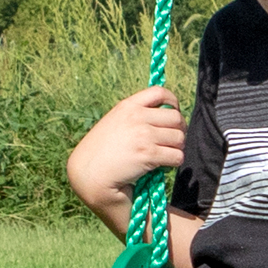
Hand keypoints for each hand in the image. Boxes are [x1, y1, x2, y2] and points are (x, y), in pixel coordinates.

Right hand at [66, 85, 187, 221]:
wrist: (88, 175)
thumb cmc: (100, 153)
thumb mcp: (114, 123)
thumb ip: (135, 116)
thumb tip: (165, 116)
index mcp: (127, 106)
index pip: (160, 92)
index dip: (173, 103)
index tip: (173, 114)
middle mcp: (136, 117)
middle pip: (176, 117)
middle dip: (178, 130)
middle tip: (170, 142)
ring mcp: (143, 135)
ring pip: (179, 138)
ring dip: (176, 148)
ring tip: (164, 155)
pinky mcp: (148, 154)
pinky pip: (177, 156)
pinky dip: (174, 163)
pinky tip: (162, 166)